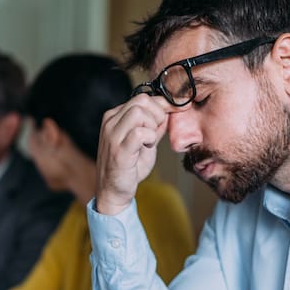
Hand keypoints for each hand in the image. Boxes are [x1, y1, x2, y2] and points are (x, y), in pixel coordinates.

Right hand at [95, 94, 171, 214]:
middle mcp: (110, 122)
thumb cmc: (129, 167)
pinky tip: (147, 147)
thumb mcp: (144, 142)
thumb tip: (170, 110)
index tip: (178, 109)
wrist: (114, 191)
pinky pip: (139, 132)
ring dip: (152, 126)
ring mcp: (112, 135)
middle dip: (158, 114)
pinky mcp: (118, 150)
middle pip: (142, 101)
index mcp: (115, 117)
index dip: (164, 103)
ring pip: (139, 113)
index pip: (142, 98)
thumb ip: (155, 126)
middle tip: (158, 132)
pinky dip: (149, 138)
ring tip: (150, 141)